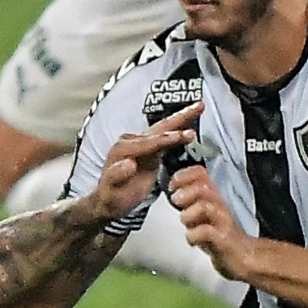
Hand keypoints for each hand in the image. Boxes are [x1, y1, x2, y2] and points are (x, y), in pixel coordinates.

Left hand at [83, 104, 202, 223]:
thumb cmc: (110, 197)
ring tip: (199, 108)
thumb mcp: (111, 191)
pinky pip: (166, 139)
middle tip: (198, 106)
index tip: (186, 135)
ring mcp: (140, 144)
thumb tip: (128, 163)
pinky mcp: (148, 150)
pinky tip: (190, 127)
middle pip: (160, 128)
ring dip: (182, 119)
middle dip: (180, 117)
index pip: (151, 141)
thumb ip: (117, 175)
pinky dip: (179, 132)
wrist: (108, 201)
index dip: (170, 138)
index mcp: (124, 149)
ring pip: (164, 129)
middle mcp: (131, 141)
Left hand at [168, 164, 256, 279]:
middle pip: (202, 186)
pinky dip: (193, 236)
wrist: (241, 257)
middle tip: (177, 204)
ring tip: (187, 225)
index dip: (183, 175)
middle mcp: (219, 204)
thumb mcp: (200, 214)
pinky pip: (206, 232)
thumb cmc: (218, 236)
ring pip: (204, 207)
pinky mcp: (224, 239)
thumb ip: (188, 201)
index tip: (173, 186)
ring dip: (187, 215)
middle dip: (184, 193)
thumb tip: (171, 191)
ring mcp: (223, 221)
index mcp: (212, 196)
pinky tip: (192, 240)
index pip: (200, 173)